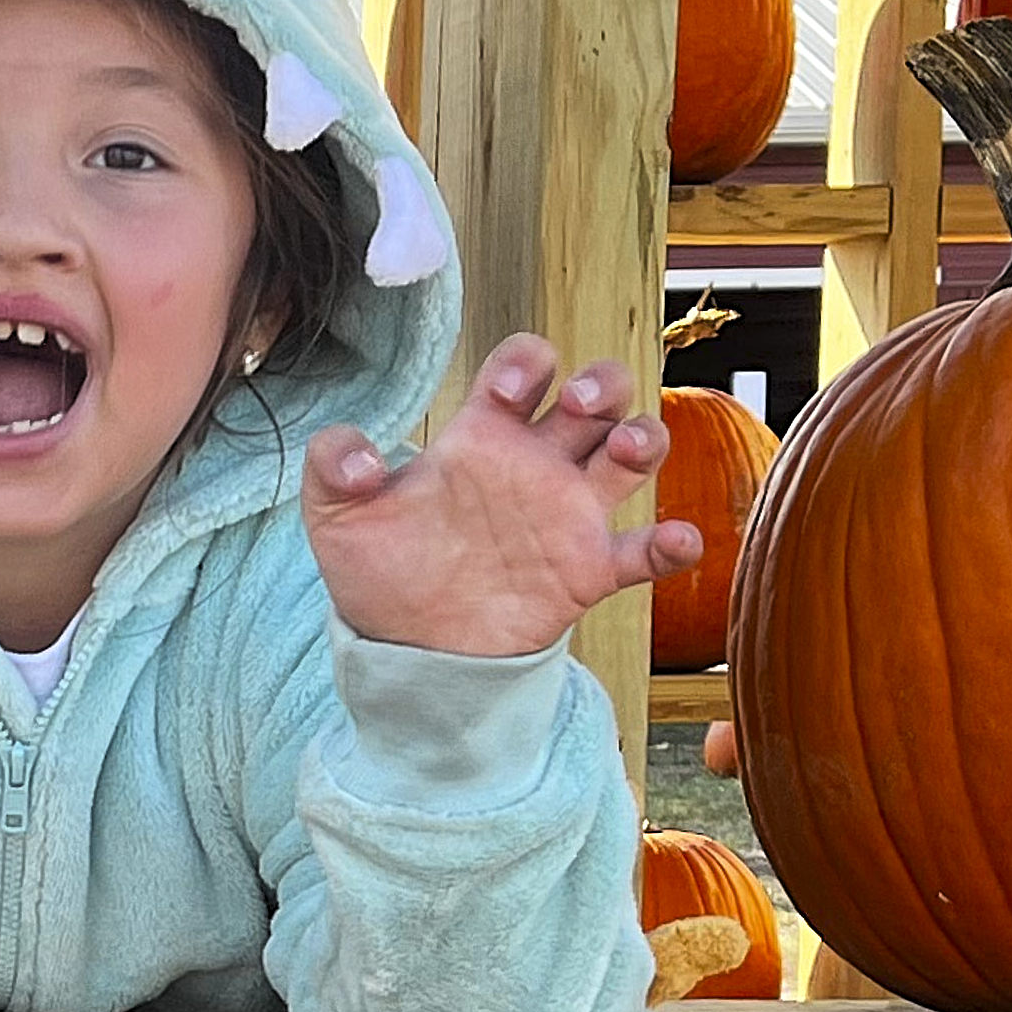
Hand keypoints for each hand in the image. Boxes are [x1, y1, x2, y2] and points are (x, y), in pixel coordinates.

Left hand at [303, 337, 707, 658]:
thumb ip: (334, 469)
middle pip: (597, 395)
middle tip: (579, 403)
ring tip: (625, 448)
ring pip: (633, 452)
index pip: (524, 367)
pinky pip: (643, 550)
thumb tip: (355, 456)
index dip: (526, 362)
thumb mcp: (337, 517)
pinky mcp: (587, 570)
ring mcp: (568, 514)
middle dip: (602, 382)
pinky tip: (677, 541)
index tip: (508, 391)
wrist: (406, 649)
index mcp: (484, 435)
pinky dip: (671, 544)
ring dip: (644, 437)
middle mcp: (536, 463)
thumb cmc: (380, 569)